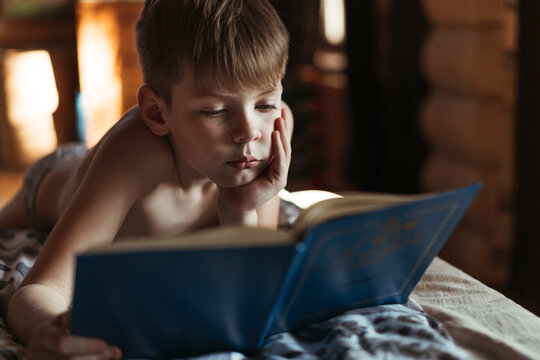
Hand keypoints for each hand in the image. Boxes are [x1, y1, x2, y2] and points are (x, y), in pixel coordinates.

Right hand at [27, 310, 121, 359]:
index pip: (63, 343)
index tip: (105, 345)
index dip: (85, 345)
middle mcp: (38, 354)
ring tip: (113, 357)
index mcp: (42, 335)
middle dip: (96, 358)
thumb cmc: (60, 325)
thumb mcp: (63, 316)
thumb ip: (75, 316)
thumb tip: (94, 314)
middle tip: (116, 353)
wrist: (42, 340)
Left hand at [218, 108, 291, 224]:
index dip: (278, 128)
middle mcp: (278, 169)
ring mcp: (280, 176)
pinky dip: (279, 147)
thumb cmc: (231, 184)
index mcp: (270, 165)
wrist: (233, 203)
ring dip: (282, 133)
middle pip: (283, 144)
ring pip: (284, 150)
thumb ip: (236, 149)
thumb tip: (228, 131)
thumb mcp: (235, 161)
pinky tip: (276, 134)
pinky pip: (280, 160)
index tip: (276, 112)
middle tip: (281, 110)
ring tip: (279, 118)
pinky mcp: (279, 181)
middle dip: (283, 127)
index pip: (277, 143)